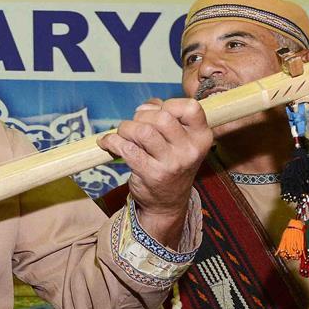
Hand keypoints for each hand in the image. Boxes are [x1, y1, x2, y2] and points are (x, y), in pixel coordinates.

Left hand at [98, 97, 212, 244]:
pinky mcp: (151, 174)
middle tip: (134, 125)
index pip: (190, 107)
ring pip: (143, 131)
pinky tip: (107, 143)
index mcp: (202, 137)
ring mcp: (171, 163)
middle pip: (162, 117)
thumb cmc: (171, 164)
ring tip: (122, 134)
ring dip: (126, 128)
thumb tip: (146, 106)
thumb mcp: (180, 141)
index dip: (168, 104)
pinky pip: (127, 148)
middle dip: (141, 116)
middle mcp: (190, 150)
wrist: (167, 203)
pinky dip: (112, 141)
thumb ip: (168, 117)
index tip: (156, 113)